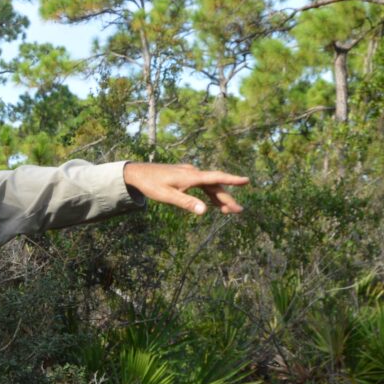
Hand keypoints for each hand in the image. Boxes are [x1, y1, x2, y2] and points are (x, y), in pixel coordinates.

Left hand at [123, 162, 247, 214]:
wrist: (137, 173)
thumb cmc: (151, 184)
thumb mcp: (167, 196)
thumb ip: (186, 203)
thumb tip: (204, 211)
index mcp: (191, 176)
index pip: (216, 178)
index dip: (232, 180)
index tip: (247, 180)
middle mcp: (193, 173)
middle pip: (215, 185)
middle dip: (227, 198)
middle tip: (239, 211)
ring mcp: (189, 174)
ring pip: (209, 186)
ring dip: (219, 198)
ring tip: (229, 211)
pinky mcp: (185, 177)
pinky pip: (202, 186)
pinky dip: (209, 194)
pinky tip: (214, 203)